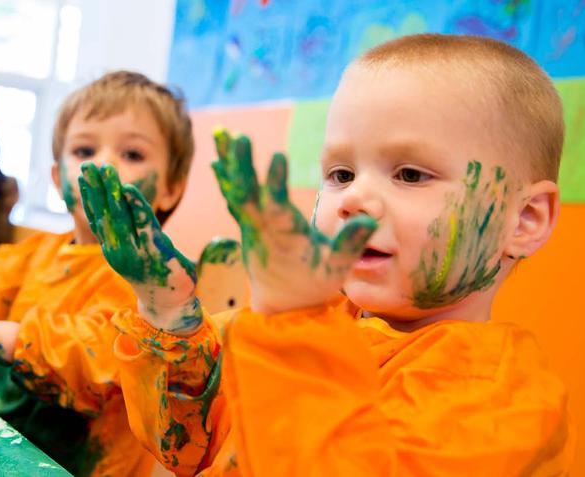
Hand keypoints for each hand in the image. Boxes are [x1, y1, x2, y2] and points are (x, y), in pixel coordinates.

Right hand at [78, 163, 200, 334]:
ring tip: (105, 170)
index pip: (97, 217)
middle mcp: (119, 248)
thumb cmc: (153, 273)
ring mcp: (135, 249)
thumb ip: (123, 234)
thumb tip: (113, 213)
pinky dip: (136, 205)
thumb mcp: (132, 253)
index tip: (82, 176)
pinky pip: (143, 223)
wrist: (169, 302)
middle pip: (104, 213)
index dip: (89, 196)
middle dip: (96, 188)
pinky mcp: (154, 250)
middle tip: (89, 165)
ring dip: (112, 191)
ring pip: (120, 215)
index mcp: (113, 248)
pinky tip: (129, 189)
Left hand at [211, 129, 376, 312]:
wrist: (282, 304)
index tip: (277, 156)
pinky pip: (234, 197)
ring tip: (222, 134)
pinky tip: (217, 158)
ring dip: (229, 164)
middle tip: (238, 138)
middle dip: (242, 167)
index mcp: (285, 238)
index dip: (275, 183)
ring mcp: (251, 227)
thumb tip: (368, 219)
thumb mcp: (337, 270)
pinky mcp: (247, 225)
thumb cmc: (313, 284)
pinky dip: (226, 177)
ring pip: (236, 192)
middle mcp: (262, 230)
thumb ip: (351, 244)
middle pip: (247, 195)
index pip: (277, 208)